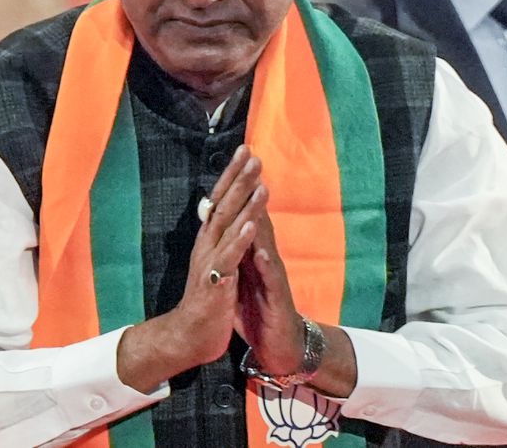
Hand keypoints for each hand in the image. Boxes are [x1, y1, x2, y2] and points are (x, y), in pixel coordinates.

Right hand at [116, 146, 261, 391]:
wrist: (189, 336)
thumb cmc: (206, 301)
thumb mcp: (214, 264)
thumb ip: (219, 239)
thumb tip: (222, 213)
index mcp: (209, 240)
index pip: (220, 201)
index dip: (232, 176)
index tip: (245, 151)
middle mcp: (207, 246)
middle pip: (223, 206)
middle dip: (239, 179)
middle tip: (253, 154)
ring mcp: (210, 263)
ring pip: (228, 228)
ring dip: (244, 204)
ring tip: (260, 183)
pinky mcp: (217, 283)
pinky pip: (229, 258)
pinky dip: (240, 240)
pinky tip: (252, 225)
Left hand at [230, 163, 303, 374]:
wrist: (279, 347)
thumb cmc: (259, 310)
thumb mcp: (243, 275)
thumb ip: (237, 251)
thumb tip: (228, 226)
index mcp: (252, 252)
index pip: (245, 213)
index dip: (238, 188)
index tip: (234, 158)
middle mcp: (264, 258)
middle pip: (258, 217)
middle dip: (253, 189)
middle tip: (251, 159)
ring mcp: (272, 276)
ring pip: (266, 242)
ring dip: (263, 218)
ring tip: (260, 192)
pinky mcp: (276, 298)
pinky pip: (269, 279)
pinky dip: (264, 264)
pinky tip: (259, 250)